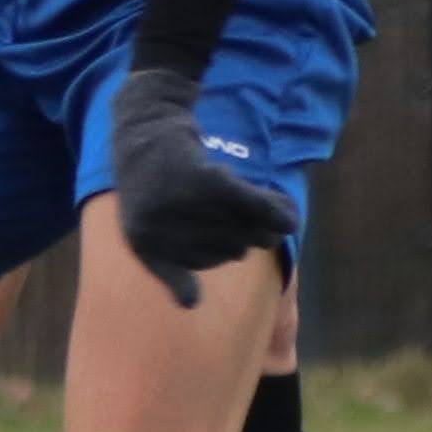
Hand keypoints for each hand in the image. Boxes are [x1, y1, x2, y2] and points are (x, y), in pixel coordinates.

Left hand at [105, 64, 296, 309]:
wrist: (145, 125)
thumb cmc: (156, 184)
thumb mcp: (154, 225)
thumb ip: (172, 267)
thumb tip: (188, 306)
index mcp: (141, 243)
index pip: (203, 266)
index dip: (221, 249)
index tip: (220, 232)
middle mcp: (156, 227)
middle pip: (229, 250)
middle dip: (244, 231)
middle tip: (233, 205)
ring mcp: (177, 203)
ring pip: (244, 229)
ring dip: (264, 219)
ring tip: (257, 202)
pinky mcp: (202, 179)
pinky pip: (250, 205)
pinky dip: (275, 210)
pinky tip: (290, 217)